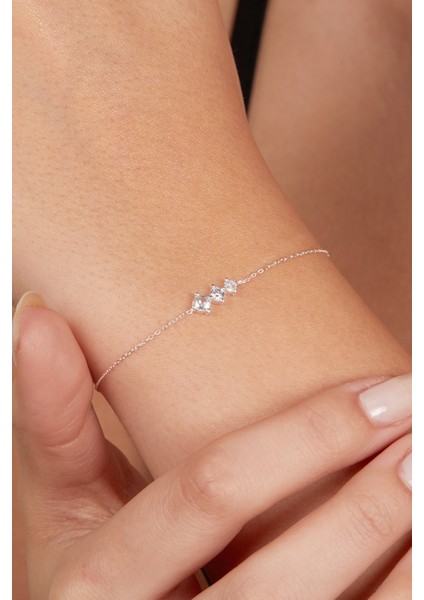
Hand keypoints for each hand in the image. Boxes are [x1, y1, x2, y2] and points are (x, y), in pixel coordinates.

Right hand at [13, 293, 410, 598]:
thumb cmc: (84, 576)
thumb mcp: (59, 503)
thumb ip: (54, 415)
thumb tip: (37, 312)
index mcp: (97, 582)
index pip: (210, 495)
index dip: (304, 438)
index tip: (380, 391)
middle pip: (280, 577)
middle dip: (368, 503)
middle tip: (422, 428)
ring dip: (402, 560)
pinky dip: (398, 597)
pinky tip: (422, 551)